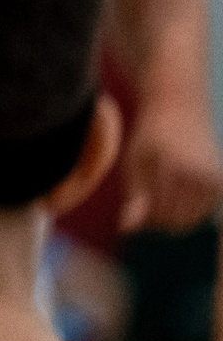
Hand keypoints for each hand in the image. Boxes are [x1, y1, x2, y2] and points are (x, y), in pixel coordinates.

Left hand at [120, 91, 222, 232]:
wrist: (182, 109)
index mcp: (178, 168)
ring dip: (174, 217)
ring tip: (158, 195)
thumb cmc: (152, 136)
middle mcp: (203, 175)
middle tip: (146, 202)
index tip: (135, 203)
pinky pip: (203, 214)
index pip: (159, 214)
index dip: (143, 217)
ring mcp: (217, 181)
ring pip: (193, 222)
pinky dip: (189, 212)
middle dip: (159, 220)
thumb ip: (134, 196)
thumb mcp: (135, 161)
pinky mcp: (222, 185)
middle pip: (178, 222)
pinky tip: (177, 195)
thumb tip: (127, 230)